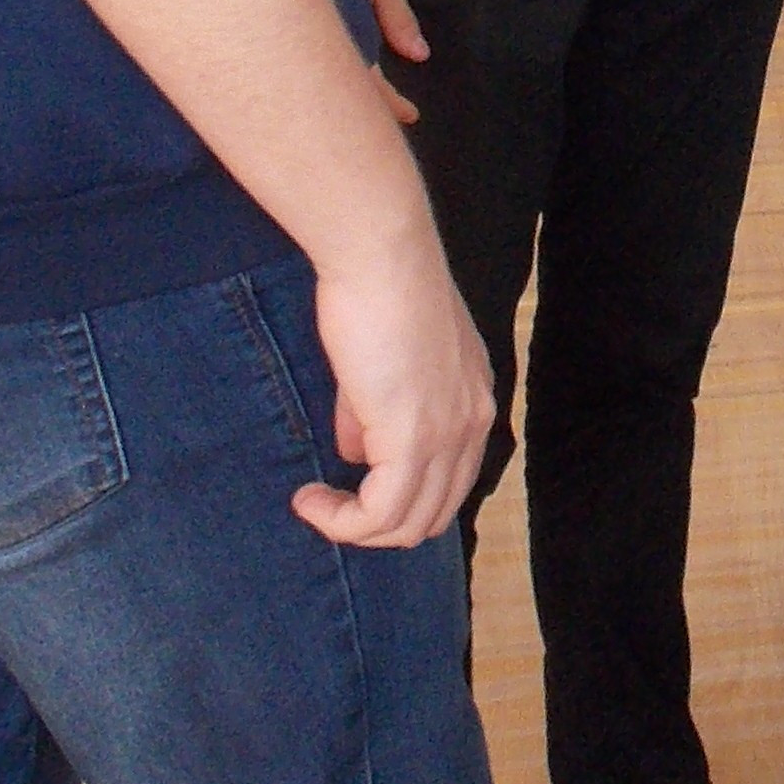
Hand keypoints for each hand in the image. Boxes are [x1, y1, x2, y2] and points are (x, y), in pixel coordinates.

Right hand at [294, 229, 491, 548]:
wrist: (381, 255)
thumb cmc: (376, 288)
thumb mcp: (384, 362)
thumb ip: (373, 413)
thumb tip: (355, 454)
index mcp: (472, 399)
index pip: (450, 482)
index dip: (400, 496)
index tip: (351, 486)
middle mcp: (473, 423)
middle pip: (433, 514)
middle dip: (377, 523)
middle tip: (330, 505)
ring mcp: (449, 435)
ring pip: (407, 524)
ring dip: (353, 527)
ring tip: (313, 504)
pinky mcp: (413, 441)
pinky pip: (381, 514)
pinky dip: (341, 521)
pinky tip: (309, 500)